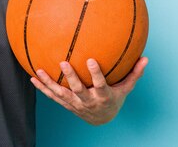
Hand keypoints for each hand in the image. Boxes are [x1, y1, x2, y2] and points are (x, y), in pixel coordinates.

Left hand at [31, 57, 147, 124]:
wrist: (101, 119)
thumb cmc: (114, 98)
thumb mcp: (125, 88)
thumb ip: (134, 74)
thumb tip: (145, 58)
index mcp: (103, 96)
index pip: (100, 85)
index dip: (95, 74)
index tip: (91, 60)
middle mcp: (88, 101)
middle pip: (78, 90)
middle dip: (71, 77)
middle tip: (63, 63)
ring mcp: (75, 104)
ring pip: (61, 94)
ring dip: (49, 83)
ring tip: (39, 71)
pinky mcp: (65, 104)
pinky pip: (52, 96)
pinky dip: (42, 88)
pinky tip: (32, 78)